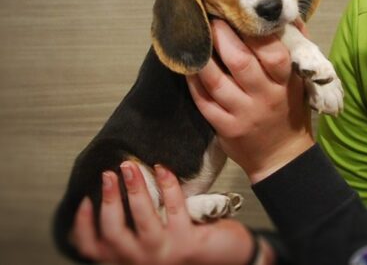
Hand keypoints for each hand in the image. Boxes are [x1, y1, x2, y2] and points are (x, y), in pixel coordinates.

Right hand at [71, 161, 261, 264]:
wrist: (228, 257)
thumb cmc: (188, 243)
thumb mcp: (154, 240)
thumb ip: (135, 227)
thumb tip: (114, 192)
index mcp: (130, 260)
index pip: (94, 249)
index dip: (82, 226)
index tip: (84, 199)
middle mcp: (142, 261)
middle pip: (113, 232)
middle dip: (108, 199)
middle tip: (109, 173)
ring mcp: (164, 254)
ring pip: (141, 219)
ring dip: (135, 188)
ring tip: (130, 167)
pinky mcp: (187, 242)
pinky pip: (173, 206)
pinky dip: (166, 184)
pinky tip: (163, 169)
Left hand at [186, 19, 313, 183]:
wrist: (282, 156)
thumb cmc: (289, 109)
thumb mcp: (298, 81)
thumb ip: (295, 49)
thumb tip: (290, 16)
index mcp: (284, 82)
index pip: (273, 54)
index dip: (255, 33)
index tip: (242, 16)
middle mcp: (265, 97)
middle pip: (241, 63)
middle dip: (223, 38)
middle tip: (211, 20)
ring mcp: (243, 114)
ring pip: (217, 82)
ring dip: (202, 58)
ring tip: (193, 39)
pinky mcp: (225, 128)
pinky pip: (204, 101)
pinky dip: (193, 82)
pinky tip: (188, 66)